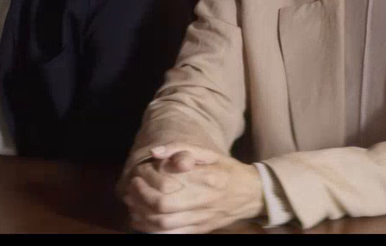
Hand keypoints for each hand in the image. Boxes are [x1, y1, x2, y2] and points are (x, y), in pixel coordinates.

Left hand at [123, 143, 264, 233]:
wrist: (252, 194)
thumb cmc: (228, 170)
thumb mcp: (209, 153)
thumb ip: (182, 149)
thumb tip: (155, 152)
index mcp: (205, 179)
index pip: (167, 184)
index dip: (147, 181)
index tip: (140, 173)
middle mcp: (203, 201)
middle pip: (162, 206)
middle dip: (141, 198)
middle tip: (132, 189)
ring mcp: (201, 219)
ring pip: (163, 224)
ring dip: (142, 216)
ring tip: (133, 204)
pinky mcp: (200, 230)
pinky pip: (171, 236)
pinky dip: (152, 231)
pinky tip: (143, 222)